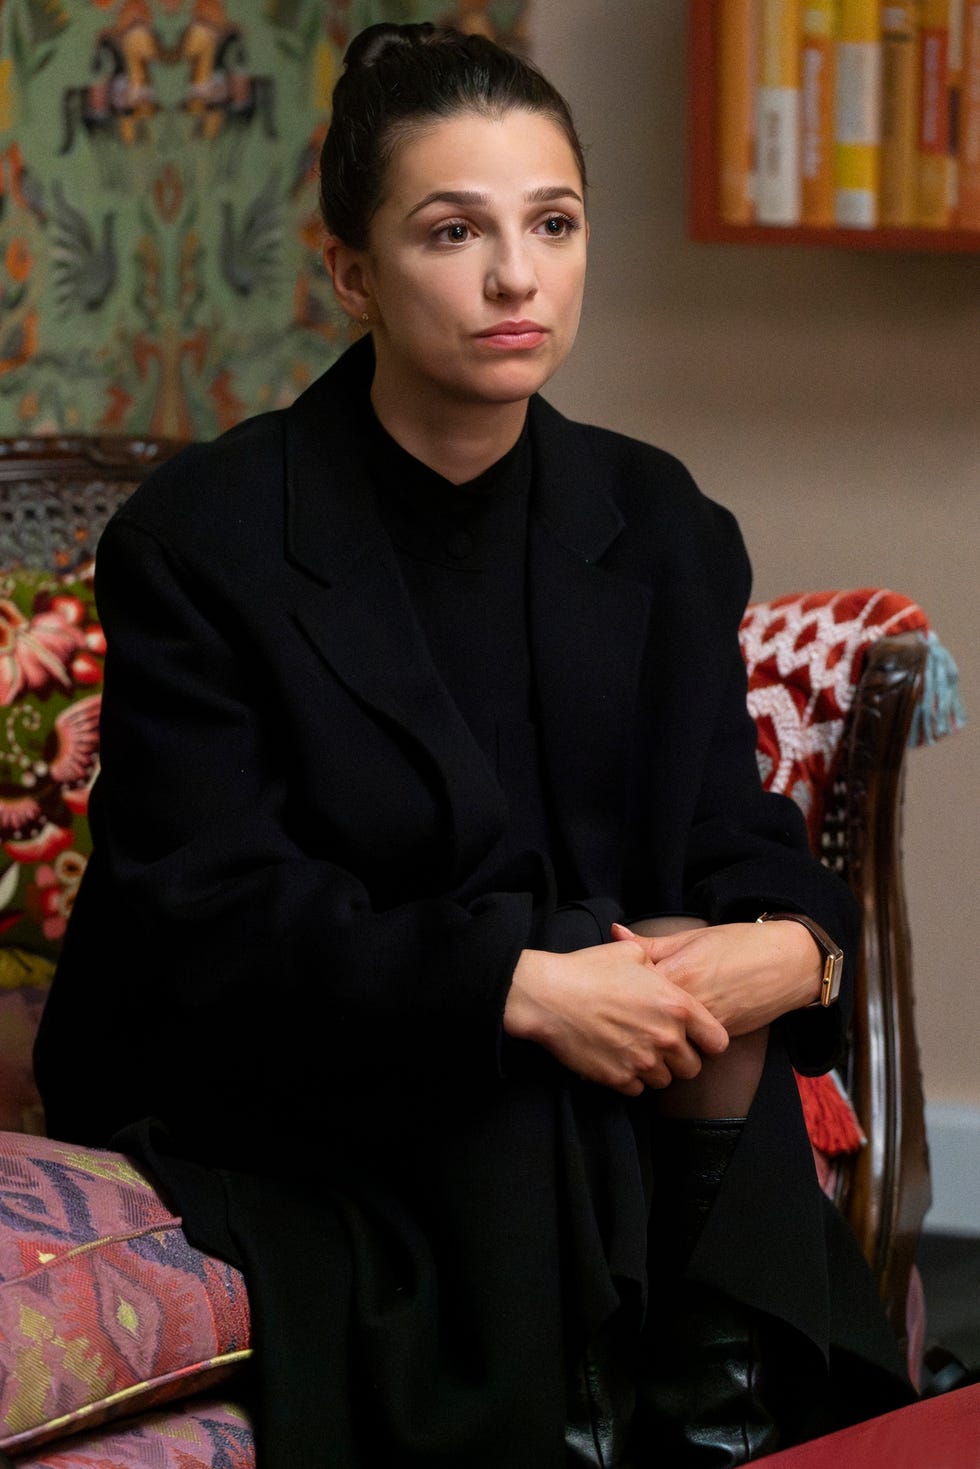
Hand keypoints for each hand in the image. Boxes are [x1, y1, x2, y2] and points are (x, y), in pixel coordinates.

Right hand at [503, 942, 728, 1096]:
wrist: (548, 996)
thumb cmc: (588, 970)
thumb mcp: (631, 953)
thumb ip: (659, 963)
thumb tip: (662, 968)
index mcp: (677, 1006)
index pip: (718, 1042)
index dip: (708, 1042)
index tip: (696, 1039)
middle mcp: (666, 1037)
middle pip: (692, 1068)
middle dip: (679, 1059)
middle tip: (659, 1045)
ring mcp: (642, 1062)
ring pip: (665, 1082)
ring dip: (655, 1070)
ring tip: (635, 1051)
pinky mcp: (618, 1079)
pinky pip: (638, 1090)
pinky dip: (631, 1079)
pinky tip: (617, 1059)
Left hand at [610, 920, 822, 1035]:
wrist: (788, 962)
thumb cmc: (739, 944)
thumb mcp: (692, 937)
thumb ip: (650, 944)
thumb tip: (615, 932)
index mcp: (678, 973)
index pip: (632, 990)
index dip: (617, 990)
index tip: (609, 988)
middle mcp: (690, 1003)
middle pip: (646, 1020)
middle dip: (631, 1018)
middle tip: (617, 1013)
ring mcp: (706, 1024)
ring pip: (667, 1040)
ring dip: (653, 1035)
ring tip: (642, 1026)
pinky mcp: (721, 1036)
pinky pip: (690, 1046)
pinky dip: (677, 1042)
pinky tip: (671, 1032)